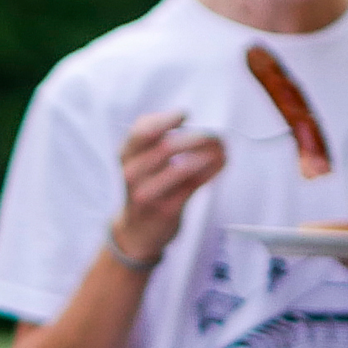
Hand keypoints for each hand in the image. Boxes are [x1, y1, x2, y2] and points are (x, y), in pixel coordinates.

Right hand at [113, 111, 228, 262]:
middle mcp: (133, 174)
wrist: (136, 232)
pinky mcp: (167, 209)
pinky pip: (194, 185)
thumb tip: (192, 126)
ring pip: (182, 167)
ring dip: (208, 154)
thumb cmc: (143, 189)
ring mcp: (148, 194)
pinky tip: (220, 163)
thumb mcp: (138, 163)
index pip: (141, 131)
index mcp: (126, 156)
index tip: (185, 114)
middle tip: (214, 135)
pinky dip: (211, 171)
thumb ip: (155, 142)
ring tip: (222, 148)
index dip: (165, 120)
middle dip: (196, 137)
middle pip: (166, 147)